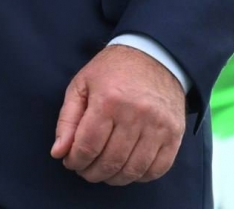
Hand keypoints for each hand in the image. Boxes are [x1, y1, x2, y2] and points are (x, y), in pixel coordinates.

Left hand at [49, 44, 185, 185]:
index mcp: (108, 100)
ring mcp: (158, 126)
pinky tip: (128, 168)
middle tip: (86, 170)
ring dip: (114, 178)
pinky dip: (140, 176)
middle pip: (110, 162)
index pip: (87, 147)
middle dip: (92, 173)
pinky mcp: (174, 133)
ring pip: (133, 170)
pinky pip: (157, 169)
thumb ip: (67, 119)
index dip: (75, 161)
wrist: (154, 55)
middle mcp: (135, 114)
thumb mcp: (82, 85)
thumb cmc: (112, 70)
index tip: (71, 162)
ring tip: (105, 171)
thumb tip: (58, 152)